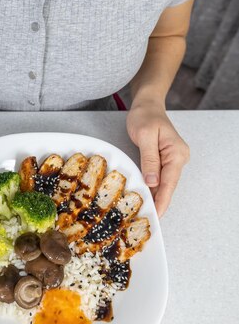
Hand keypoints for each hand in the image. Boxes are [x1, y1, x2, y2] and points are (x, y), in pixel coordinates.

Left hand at [126, 100, 189, 216]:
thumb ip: (149, 159)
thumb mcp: (144, 136)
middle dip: (159, 202)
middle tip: (148, 219)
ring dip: (156, 196)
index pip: (169, 182)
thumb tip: (153, 182)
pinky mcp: (166, 159)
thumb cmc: (145, 116)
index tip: (157, 215)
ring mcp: (173, 159)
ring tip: (145, 212)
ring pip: (164, 183)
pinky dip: (154, 187)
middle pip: (168, 185)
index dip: (163, 200)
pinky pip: (160, 176)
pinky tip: (146, 197)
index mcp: (176, 153)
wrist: (147, 104)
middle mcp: (178, 157)